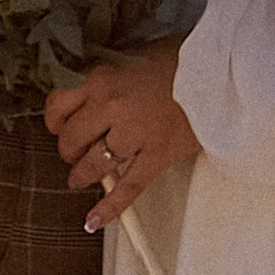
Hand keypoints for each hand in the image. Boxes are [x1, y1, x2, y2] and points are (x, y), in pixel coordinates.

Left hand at [44, 43, 200, 234]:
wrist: (220, 69)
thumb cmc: (180, 59)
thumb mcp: (131, 54)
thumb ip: (105, 74)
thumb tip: (85, 92)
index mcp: (102, 77)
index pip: (57, 106)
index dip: (54, 121)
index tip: (59, 125)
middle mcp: (112, 105)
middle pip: (71, 139)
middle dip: (68, 150)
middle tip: (73, 152)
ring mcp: (134, 133)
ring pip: (93, 165)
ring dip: (82, 175)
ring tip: (80, 177)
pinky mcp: (157, 156)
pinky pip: (127, 188)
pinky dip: (109, 208)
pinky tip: (93, 220)